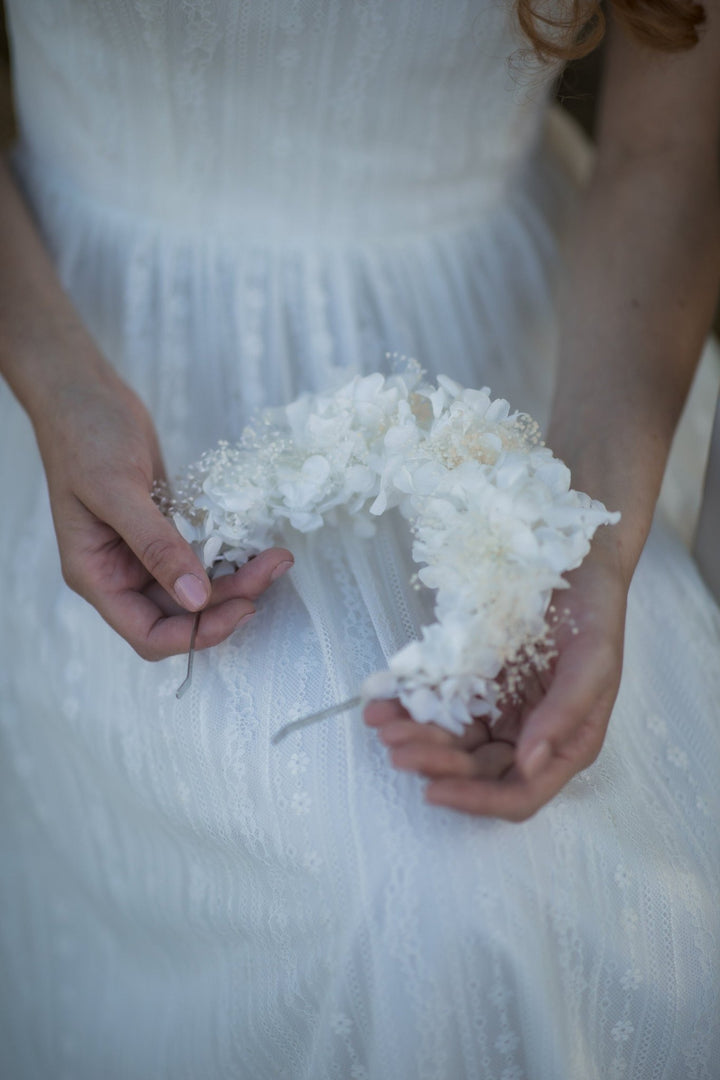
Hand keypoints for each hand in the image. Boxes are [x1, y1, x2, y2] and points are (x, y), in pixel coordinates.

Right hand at [35, 372, 292, 658]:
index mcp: (96, 576)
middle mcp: (119, 574)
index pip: (149, 633)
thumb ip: (156, 546)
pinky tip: (256, 546)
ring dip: (237, 580)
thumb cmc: (84, 435)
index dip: (196, 633)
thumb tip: (196, 598)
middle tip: (272, 569)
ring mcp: (142, 554)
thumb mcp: (118, 490)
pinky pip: (201, 559)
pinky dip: (228, 557)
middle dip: (229, 602)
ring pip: (197, 589)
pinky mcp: (164, 532)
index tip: (242, 607)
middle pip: (181, 614)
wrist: (85, 392)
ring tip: (276, 557)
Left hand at [364, 546, 626, 819]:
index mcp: (564, 744)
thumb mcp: (593, 663)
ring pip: (451, 741)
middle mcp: (528, 735)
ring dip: (415, 738)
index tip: (433, 791)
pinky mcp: (475, 681)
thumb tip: (531, 765)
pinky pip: (439, 702)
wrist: (579, 563)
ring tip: (381, 722)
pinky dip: (410, 705)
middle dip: (433, 763)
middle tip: (395, 745)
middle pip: (476, 769)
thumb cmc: (597, 614)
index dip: (475, 800)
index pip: (519, 794)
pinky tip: (384, 700)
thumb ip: (565, 715)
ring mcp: (499, 709)